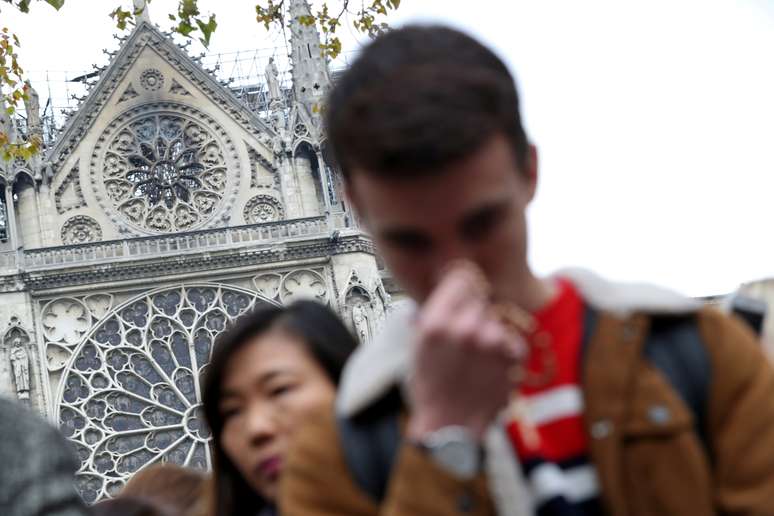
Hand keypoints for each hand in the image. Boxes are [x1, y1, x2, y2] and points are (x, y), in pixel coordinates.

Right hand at [406, 261, 525, 441]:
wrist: (450, 426)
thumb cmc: (429, 384)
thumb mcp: (419, 343)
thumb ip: (435, 309)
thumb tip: (450, 276)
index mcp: (435, 323)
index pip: (461, 277)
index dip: (462, 282)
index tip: (462, 289)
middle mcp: (464, 328)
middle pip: (479, 297)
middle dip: (472, 310)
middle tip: (463, 334)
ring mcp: (490, 341)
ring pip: (494, 318)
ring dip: (487, 331)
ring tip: (475, 355)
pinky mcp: (511, 355)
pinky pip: (510, 337)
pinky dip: (503, 349)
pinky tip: (488, 365)